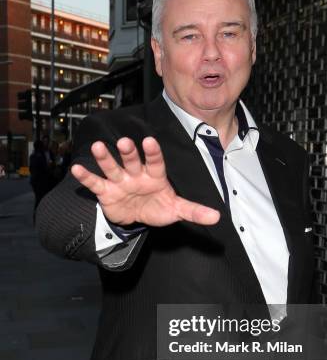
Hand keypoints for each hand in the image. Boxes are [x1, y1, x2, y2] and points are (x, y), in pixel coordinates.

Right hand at [71, 136, 219, 226]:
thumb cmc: (158, 207)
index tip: (150, 142)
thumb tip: (217, 217)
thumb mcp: (176, 209)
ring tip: (97, 147)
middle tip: (126, 142)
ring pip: (112, 167)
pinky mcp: (106, 192)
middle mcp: (136, 174)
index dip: (153, 153)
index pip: (155, 162)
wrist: (136, 217)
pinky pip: (95, 183)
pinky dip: (86, 177)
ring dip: (105, 158)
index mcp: (155, 176)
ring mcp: (120, 181)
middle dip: (129, 152)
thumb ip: (194, 211)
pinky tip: (76, 169)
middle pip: (132, 161)